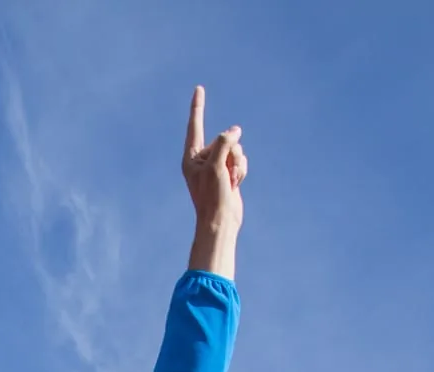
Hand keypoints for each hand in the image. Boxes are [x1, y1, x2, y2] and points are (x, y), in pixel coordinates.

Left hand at [181, 86, 246, 277]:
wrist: (221, 221)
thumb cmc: (212, 197)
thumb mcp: (216, 166)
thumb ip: (224, 143)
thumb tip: (235, 130)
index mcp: (191, 157)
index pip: (195, 125)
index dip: (198, 106)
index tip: (199, 88)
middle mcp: (202, 159)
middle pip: (224, 139)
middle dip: (231, 153)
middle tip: (224, 174)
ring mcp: (216, 166)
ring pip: (235, 149)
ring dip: (238, 163)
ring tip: (231, 181)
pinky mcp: (228, 173)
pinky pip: (241, 160)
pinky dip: (242, 170)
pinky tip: (236, 184)